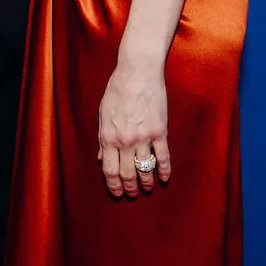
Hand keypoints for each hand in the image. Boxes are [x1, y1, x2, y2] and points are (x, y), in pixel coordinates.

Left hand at [97, 57, 170, 197]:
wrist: (138, 72)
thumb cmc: (118, 89)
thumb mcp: (103, 113)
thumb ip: (103, 138)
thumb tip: (101, 157)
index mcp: (108, 137)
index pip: (110, 170)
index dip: (114, 185)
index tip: (117, 193)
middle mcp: (125, 141)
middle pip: (127, 173)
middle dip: (130, 187)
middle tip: (133, 193)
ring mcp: (144, 138)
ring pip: (145, 169)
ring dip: (146, 182)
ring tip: (147, 188)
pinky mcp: (160, 131)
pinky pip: (163, 157)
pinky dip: (164, 170)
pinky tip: (164, 178)